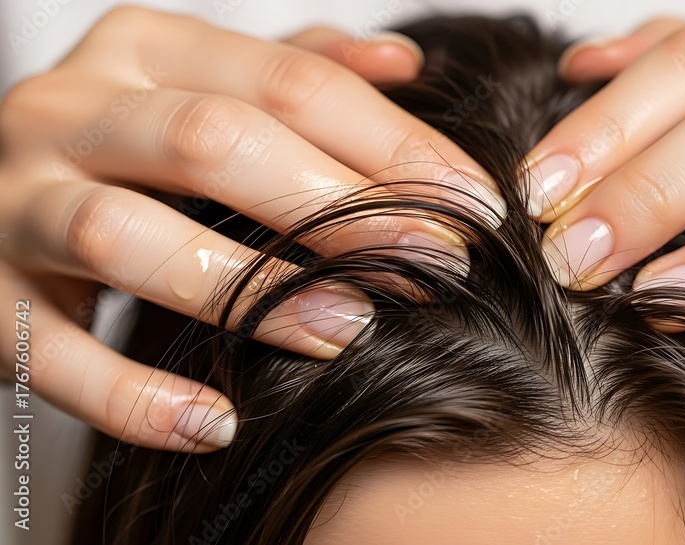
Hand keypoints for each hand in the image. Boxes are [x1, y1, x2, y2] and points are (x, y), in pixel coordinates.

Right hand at [0, 6, 501, 450]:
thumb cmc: (127, 146)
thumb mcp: (203, 82)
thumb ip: (296, 69)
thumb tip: (403, 62)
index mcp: (138, 49)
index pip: (288, 80)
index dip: (392, 142)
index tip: (472, 202)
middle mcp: (65, 112)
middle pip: (211, 143)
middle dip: (339, 205)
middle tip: (435, 259)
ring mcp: (13, 205)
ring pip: (125, 235)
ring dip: (249, 289)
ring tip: (350, 328)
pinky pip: (55, 356)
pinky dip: (135, 396)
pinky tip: (216, 422)